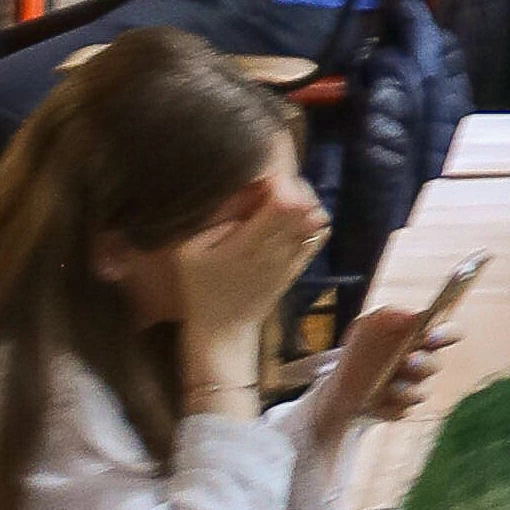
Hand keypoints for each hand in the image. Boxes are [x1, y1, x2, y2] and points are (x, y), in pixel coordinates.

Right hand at [175, 174, 325, 343]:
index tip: (266, 179)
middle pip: (305, 205)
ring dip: (305, 202)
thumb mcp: (190, 252)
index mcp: (249, 243)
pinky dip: (313, 221)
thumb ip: (215, 220)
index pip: (284, 203)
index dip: (281, 183)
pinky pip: (319, 236)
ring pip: (317, 217)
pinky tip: (293, 222)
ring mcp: (292, 258)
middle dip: (294, 187)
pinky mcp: (299, 267)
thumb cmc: (201, 289)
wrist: (224, 330)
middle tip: (273, 189)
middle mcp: (277, 248)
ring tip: (283, 204)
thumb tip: (242, 195)